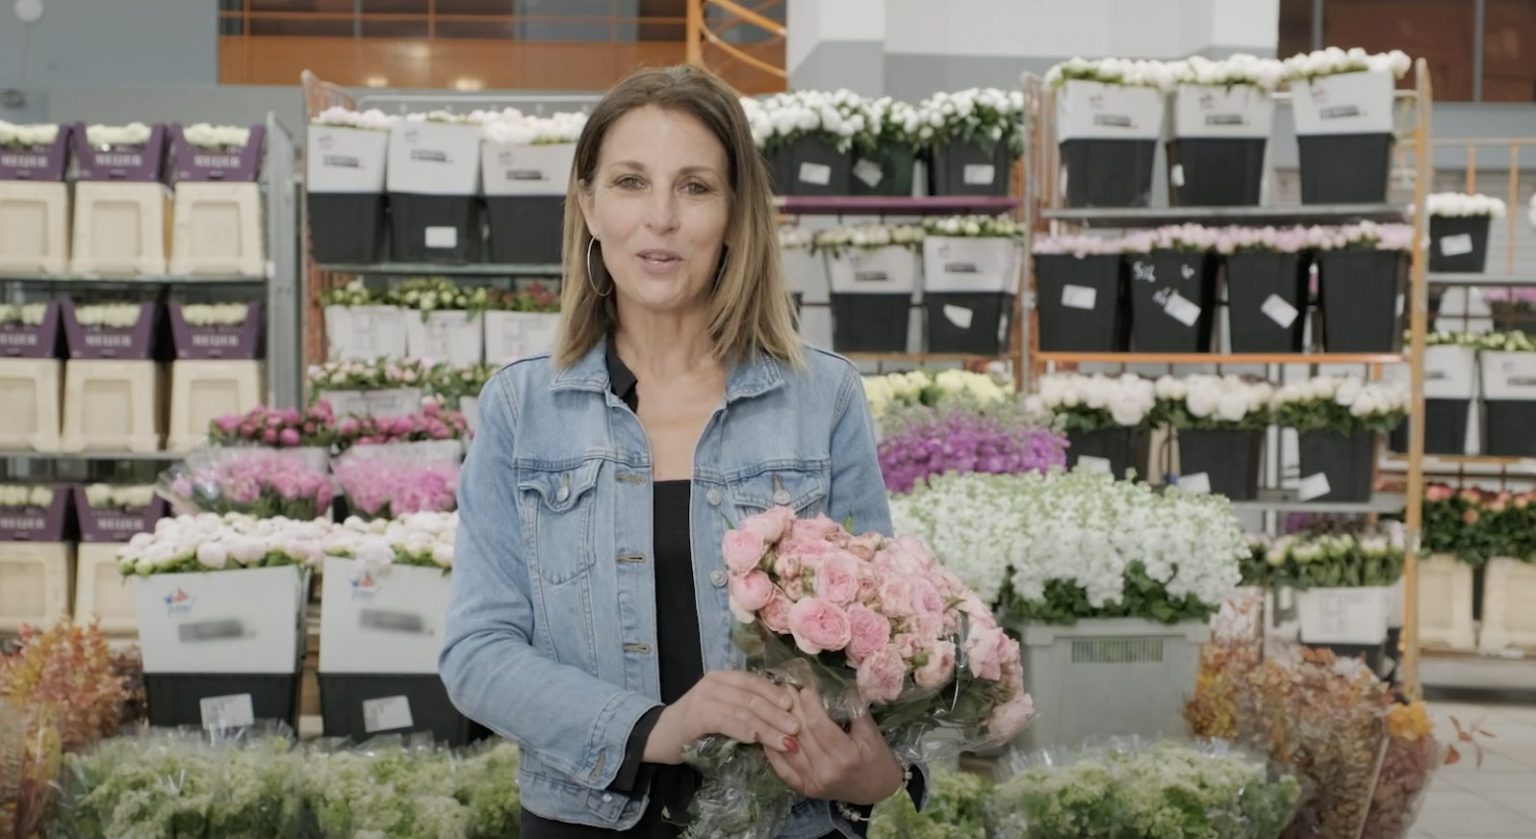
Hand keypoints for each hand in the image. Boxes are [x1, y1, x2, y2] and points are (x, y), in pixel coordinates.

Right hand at [644, 670, 800, 764]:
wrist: (659, 737)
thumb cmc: (696, 726)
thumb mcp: (723, 711)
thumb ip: (745, 708)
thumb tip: (783, 714)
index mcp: (724, 677)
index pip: (756, 681)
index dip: (777, 694)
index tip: (796, 708)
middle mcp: (714, 681)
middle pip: (753, 697)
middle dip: (778, 714)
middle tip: (797, 729)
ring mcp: (704, 697)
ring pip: (744, 710)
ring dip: (768, 728)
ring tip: (785, 741)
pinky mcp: (696, 715)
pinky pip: (726, 721)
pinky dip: (743, 730)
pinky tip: (756, 739)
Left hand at [763, 685, 904, 806]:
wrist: (877, 791)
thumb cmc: (877, 757)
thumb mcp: (871, 732)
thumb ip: (854, 709)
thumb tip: (837, 683)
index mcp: (846, 755)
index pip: (821, 726)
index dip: (810, 705)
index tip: (804, 688)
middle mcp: (827, 771)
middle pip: (803, 735)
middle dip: (793, 709)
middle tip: (785, 688)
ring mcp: (813, 782)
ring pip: (790, 750)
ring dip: (779, 726)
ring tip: (775, 705)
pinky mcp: (805, 789)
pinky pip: (783, 769)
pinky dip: (773, 752)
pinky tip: (767, 734)